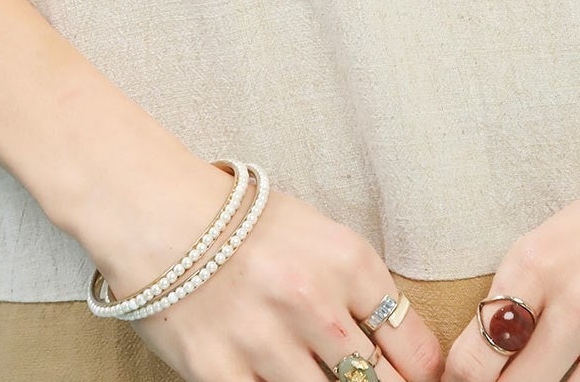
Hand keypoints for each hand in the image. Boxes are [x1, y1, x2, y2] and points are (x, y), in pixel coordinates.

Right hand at [94, 161, 446, 381]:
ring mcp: (264, 340)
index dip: (420, 377)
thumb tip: (400, 354)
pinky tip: (276, 380)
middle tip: (368, 380)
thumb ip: (358, 290)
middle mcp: (311, 301)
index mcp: (345, 260)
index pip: (416, 349)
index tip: (410, 380)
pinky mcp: (220, 371)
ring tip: (313, 373)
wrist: (159, 215)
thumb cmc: (243, 223)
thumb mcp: (317, 236)